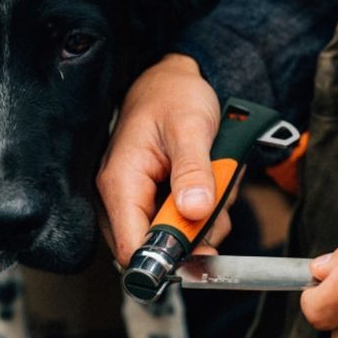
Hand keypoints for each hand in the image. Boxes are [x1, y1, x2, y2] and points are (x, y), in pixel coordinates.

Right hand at [97, 54, 229, 265]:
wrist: (173, 78)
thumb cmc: (174, 95)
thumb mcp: (190, 128)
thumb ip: (193, 171)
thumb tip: (194, 211)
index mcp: (120, 182)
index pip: (132, 246)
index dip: (167, 259)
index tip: (203, 250)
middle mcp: (122, 195)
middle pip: (157, 247)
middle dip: (195, 234)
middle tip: (216, 204)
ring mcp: (138, 198)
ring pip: (176, 237)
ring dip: (206, 219)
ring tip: (216, 181)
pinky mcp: (154, 197)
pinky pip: (182, 221)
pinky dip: (205, 210)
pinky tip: (211, 183)